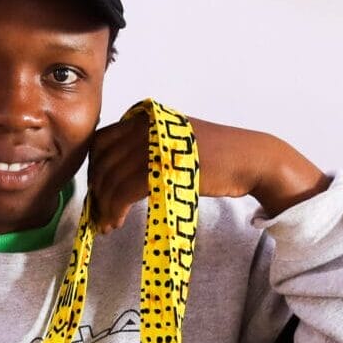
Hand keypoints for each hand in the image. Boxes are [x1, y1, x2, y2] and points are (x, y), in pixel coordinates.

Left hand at [83, 114, 325, 232]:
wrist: (248, 158)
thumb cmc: (213, 156)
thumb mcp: (172, 141)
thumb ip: (143, 147)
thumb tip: (111, 172)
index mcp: (146, 117)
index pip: (102, 141)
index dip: (93, 169)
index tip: (96, 191)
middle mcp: (146, 125)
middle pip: (103, 161)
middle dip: (96, 191)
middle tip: (98, 214)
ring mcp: (155, 144)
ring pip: (112, 178)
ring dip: (104, 206)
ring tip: (106, 225)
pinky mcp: (164, 166)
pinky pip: (125, 191)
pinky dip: (115, 210)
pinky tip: (116, 223)